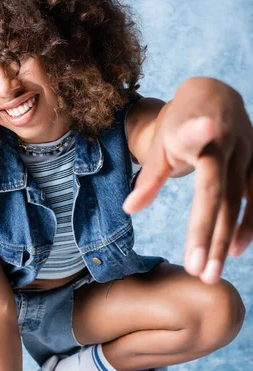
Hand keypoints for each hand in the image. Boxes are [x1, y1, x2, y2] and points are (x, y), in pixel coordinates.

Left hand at [122, 78, 252, 283]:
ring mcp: (247, 154)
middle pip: (219, 193)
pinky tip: (235, 251)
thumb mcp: (162, 145)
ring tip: (212, 273)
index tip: (204, 127)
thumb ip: (150, 178)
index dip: (199, 133)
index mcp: (198, 130)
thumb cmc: (180, 124)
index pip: (196, 142)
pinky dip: (247, 226)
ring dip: (227, 239)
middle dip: (208, 234)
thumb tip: (129, 209)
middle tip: (198, 272)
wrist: (214, 96)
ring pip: (240, 203)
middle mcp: (228, 142)